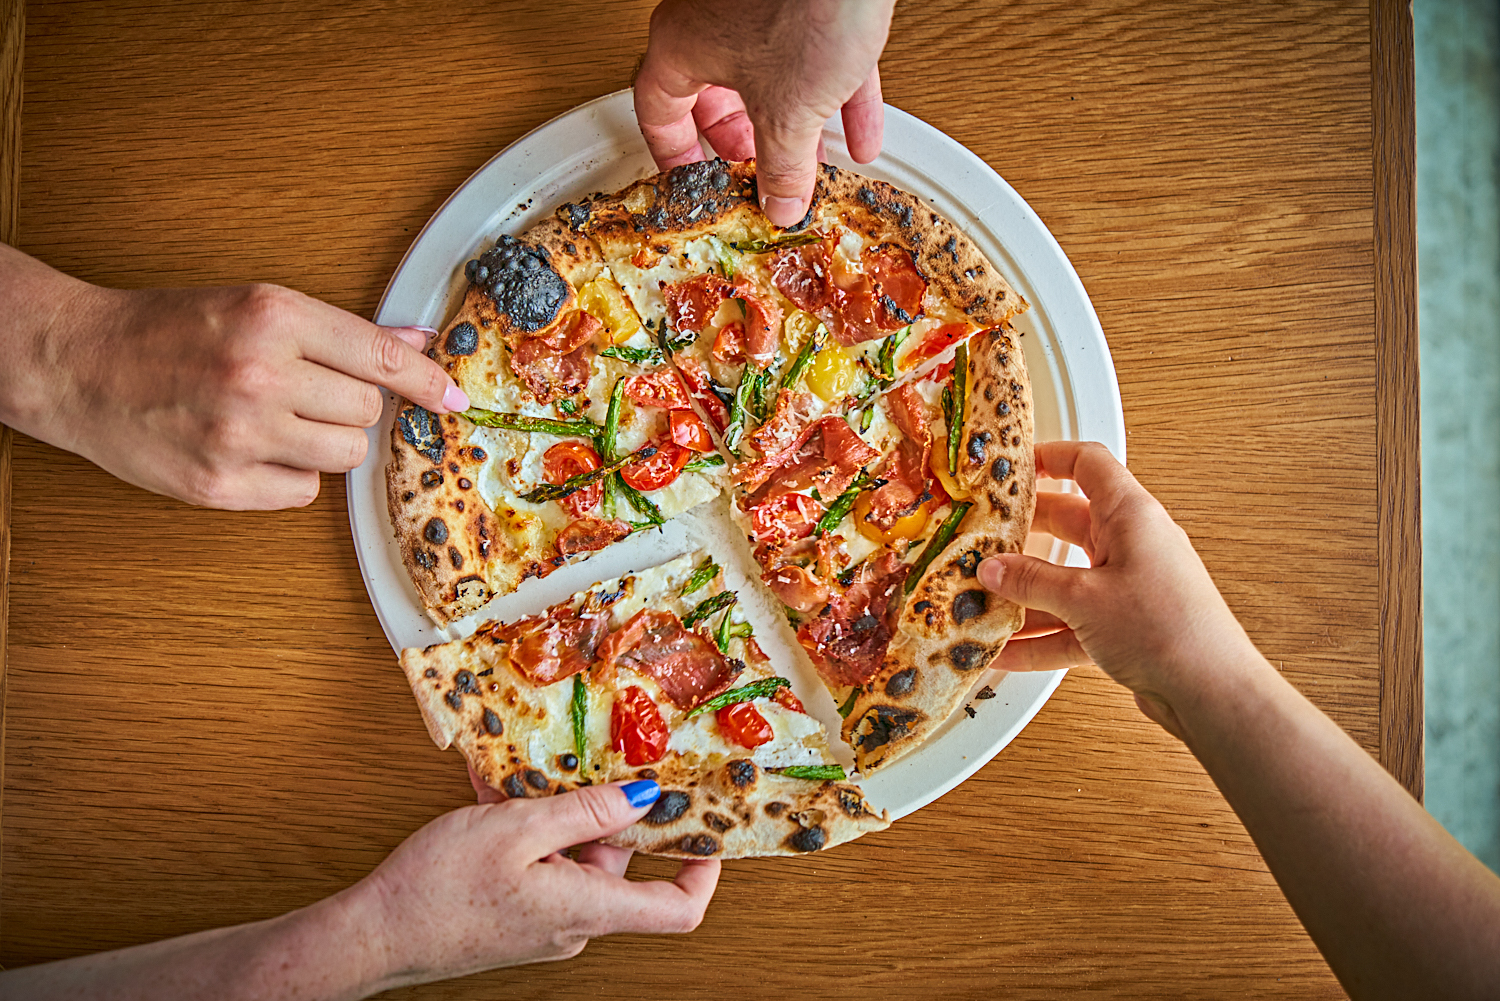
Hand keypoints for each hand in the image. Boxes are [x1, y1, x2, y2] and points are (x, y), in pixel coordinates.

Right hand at [17, 271, 466, 509]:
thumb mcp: (255, 306)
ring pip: (344, 455)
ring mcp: (239, 433)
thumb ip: (341, 331)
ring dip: (325, 442)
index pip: (381, 358)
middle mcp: (259, 374)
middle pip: (366, 411)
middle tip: (306, 393)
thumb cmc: (168, 331)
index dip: (427, 382)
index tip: (455, 397)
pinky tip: (251, 449)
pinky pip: (302, 493)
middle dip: (350, 405)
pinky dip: (289, 476)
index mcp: (273, 318)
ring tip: (278, 420)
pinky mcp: (219, 484)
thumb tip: (417, 341)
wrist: (77, 364)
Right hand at [351, 778, 719, 990]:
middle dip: (606, 806)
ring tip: (529, 766)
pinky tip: (497, 788)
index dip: (701, 870)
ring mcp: (543, 917)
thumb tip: (642, 799)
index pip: (677, 909)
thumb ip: (585, 812)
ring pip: (571, 851)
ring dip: (555, 807)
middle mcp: (573, 920)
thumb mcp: (517, 830)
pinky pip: (538, 859)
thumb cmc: (436, 890)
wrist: (372, 935)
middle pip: (618, 861)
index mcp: (586, 908)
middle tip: (599, 756)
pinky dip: (526, 824)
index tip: (704, 825)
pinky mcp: (515, 910)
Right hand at [635, 0, 895, 225]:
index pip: (658, 113)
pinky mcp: (810, 4)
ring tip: (813, 164)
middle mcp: (713, 21)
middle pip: (716, 97)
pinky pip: (817, 61)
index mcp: (682, 45)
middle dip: (746, 145)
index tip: (692, 182)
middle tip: (758, 177)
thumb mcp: (787, 113)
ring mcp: (761, 9)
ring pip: (770, 79)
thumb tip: (780, 203)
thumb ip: (782, 168)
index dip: (675, 156)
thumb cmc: (806, 3)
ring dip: (795, 128)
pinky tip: (858, 134)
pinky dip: (836, 100)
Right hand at [977, 440, 1261, 736]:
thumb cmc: (1168, 629)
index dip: (1050, 457)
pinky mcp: (1127, 627)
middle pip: (1069, 524)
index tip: (1013, 467)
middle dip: (1023, 533)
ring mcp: (1130, 587)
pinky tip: (1008, 652)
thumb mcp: (1085, 598)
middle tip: (984, 537)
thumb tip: (994, 569)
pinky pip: (1074, 622)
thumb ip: (1032, 581)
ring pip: (1067, 580)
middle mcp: (1133, 545)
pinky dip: (1042, 635)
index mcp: (1131, 516)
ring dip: (1026, 594)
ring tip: (985, 602)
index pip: (1088, 464)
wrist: (1211, 692)